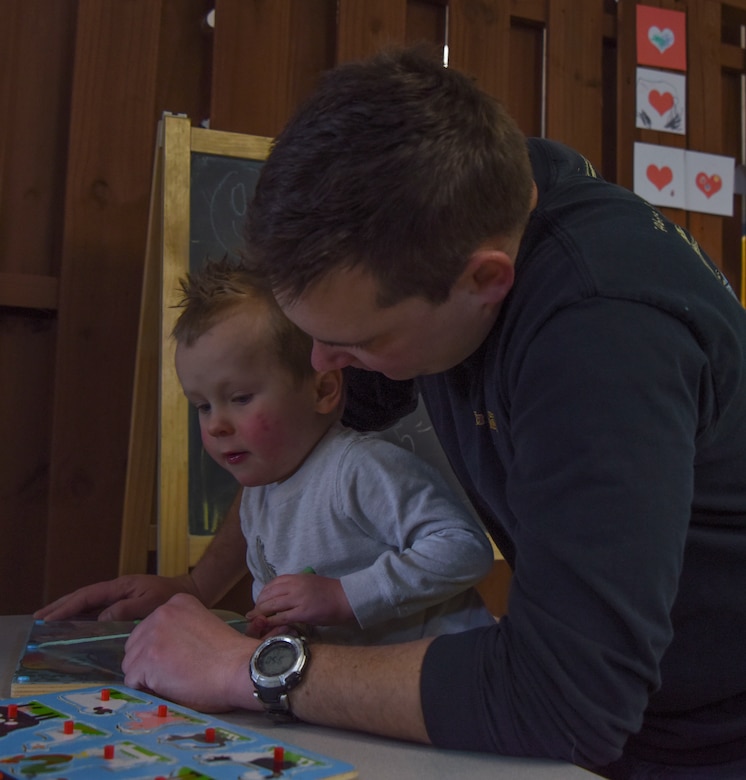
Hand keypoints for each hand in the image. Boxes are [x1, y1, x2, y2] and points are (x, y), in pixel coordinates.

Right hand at [34, 574, 199, 621]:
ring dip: (68, 611)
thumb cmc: (171, 597)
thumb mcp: (150, 603)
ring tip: (48, 621)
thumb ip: (126, 609)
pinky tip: (74, 625)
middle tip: (38, 619)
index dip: (67, 607)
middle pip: (82, 598)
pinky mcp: (123, 604)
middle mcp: (116, 590)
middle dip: (60, 607)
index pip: (87, 597)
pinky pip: (97, 609)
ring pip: (88, 604)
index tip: (48, 618)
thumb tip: (100, 618)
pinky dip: (82, 616)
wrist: (188, 591)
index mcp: (120, 587)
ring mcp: (119, 596)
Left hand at [122, 593, 258, 711]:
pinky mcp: (146, 660)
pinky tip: (170, 686)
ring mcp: (152, 636)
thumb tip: (163, 649)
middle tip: (175, 672)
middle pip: (136, 644)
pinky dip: (148, 689)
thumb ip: (181, 628)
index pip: (150, 628)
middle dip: (149, 661)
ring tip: (174, 680)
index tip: (180, 656)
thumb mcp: (204, 624)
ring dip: (147, 676)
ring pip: (131, 663)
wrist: (239, 668)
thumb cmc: (229, 655)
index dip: (161, 647)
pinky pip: (133, 681)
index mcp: (177, 602)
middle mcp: (161, 613)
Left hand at [245, 574, 353, 629]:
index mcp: (296, 577)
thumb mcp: (310, 582)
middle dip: (258, 605)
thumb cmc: (330, 592)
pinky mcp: (302, 612)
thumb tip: (281, 597)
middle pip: (268, 595)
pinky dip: (271, 622)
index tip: (259, 601)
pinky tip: (267, 626)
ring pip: (272, 606)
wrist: (346, 598)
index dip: (263, 594)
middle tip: (254, 613)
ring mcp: (298, 599)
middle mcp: (294, 586)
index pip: (272, 584)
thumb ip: (295, 587)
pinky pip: (281, 617)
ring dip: (261, 614)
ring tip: (256, 621)